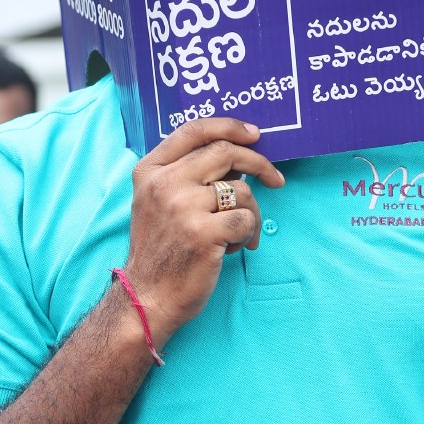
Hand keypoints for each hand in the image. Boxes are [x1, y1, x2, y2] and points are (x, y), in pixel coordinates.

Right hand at [124, 117, 284, 344]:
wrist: (148, 297)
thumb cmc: (160, 250)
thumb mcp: (155, 201)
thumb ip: (184, 174)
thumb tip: (236, 154)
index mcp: (150, 171)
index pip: (194, 130)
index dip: (230, 126)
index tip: (255, 135)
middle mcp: (164, 184)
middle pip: (225, 152)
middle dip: (259, 163)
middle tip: (275, 179)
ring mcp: (182, 207)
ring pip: (241, 189)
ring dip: (253, 211)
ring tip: (241, 234)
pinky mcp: (203, 234)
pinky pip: (246, 220)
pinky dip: (249, 234)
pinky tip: (236, 249)